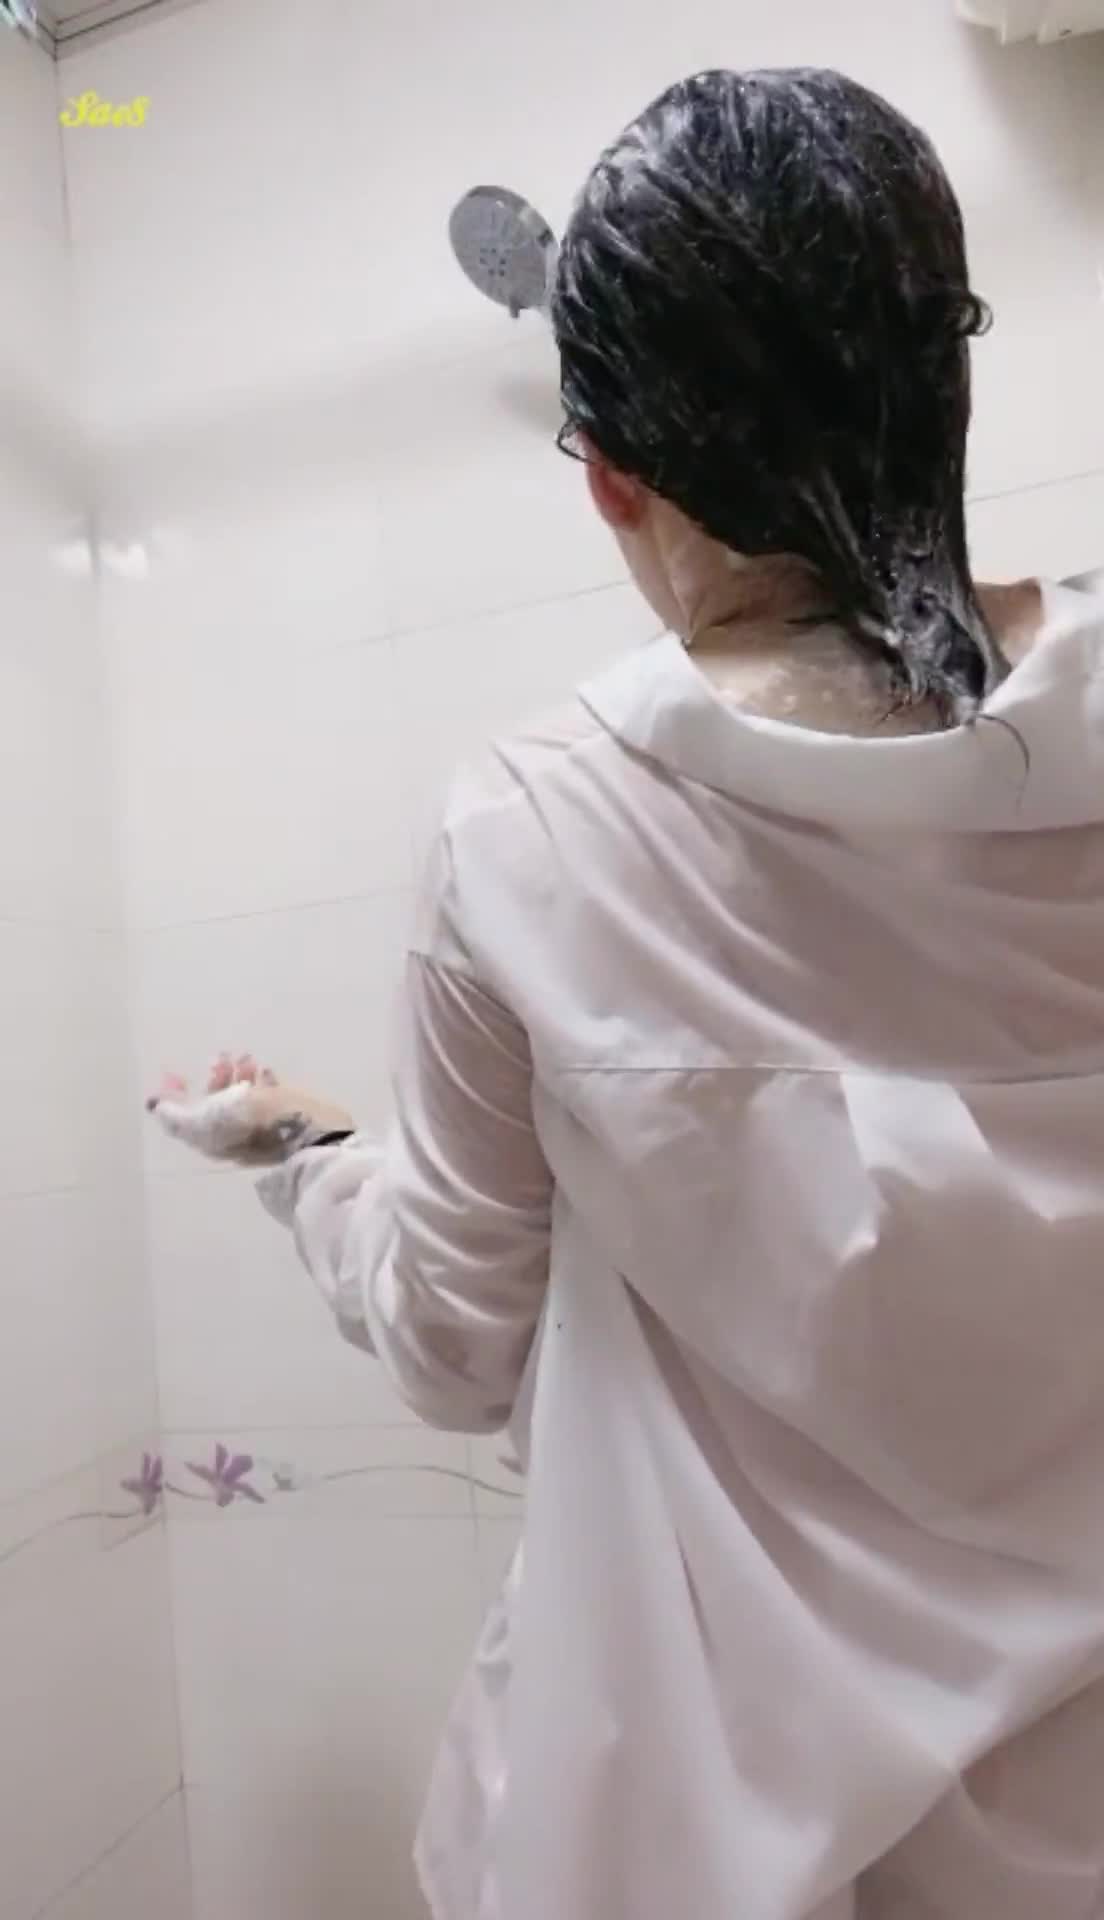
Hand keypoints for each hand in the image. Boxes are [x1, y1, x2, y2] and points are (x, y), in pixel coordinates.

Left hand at [147, 1053, 353, 1166]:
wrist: (302, 1128)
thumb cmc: (249, 1123)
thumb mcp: (202, 1121)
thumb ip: (177, 1115)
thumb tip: (153, 1106)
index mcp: (211, 1138)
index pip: (188, 1116)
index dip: (178, 1095)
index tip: (176, 1073)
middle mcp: (233, 1132)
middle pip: (217, 1102)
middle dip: (216, 1077)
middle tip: (223, 1056)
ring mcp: (260, 1122)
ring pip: (243, 1093)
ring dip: (239, 1073)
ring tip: (247, 1058)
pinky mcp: (285, 1112)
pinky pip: (269, 1091)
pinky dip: (263, 1078)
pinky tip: (266, 1070)